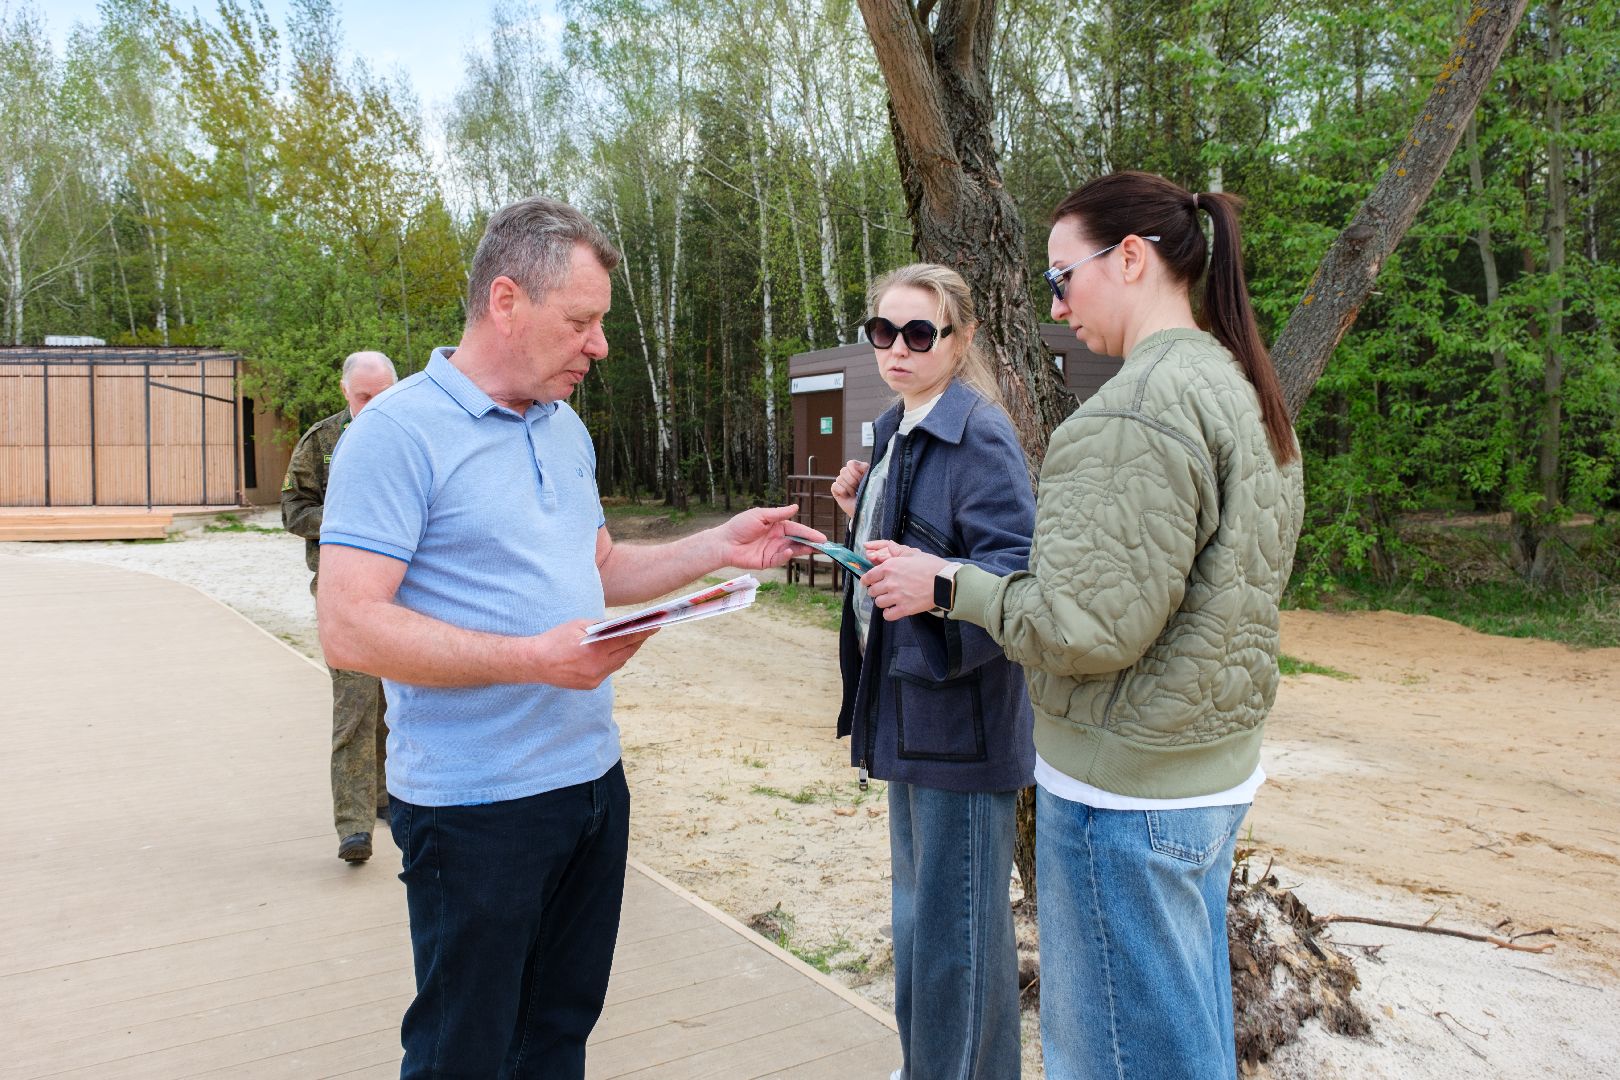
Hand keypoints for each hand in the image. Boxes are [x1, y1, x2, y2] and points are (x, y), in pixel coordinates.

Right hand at [527, 619, 656, 689]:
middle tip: (648, 630)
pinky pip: (608, 671)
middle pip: (626, 652)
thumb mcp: (578, 625)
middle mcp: (598, 667)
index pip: (626, 639)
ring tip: (635, 640)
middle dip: (638, 641)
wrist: (535, 663)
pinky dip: (614, 661)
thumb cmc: (555, 640)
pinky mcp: (590, 685)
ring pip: (619, 663)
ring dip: (627, 651)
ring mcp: (595, 678)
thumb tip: (620, 624)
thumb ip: (601, 625)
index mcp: (596, 649)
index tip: (656, 626)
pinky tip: (617, 652)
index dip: (643, 632)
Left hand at [713, 505, 826, 568]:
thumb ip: (778, 513)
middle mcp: (778, 539)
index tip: (821, 537)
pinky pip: (780, 559)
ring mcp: (773, 551)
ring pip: (793, 551)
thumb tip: (795, 507)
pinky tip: (790, 550)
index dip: (809, 533)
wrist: (724, 542)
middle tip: (825, 547)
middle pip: (798, 541)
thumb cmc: (740, 526)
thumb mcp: (760, 515)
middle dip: (811, 544)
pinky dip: (787, 556)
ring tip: (814, 550)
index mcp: (777, 526)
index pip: (797, 530)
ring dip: (803, 550)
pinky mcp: (767, 562)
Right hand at [829, 459, 869, 518]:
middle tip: (858, 488)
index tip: (862, 479)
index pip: (851, 464)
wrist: (867, 510)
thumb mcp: (871, 478)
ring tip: (855, 494)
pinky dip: (842, 491)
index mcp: (857, 469)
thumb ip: (864, 467)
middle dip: (853, 481)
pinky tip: (847, 496)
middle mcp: (848, 474)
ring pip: (839, 479)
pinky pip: (834, 485)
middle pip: (844, 470)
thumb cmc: (871, 494)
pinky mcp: (835, 490)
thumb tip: (852, 463)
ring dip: (849, 488)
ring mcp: (841, 482)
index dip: (855, 472)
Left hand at [861, 541, 948, 620]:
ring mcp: (896, 597)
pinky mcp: (904, 609)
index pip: (869, 576)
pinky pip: (888, 615)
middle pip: (872, 591)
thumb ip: (898, 551)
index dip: (866, 580)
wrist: (945, 582)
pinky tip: (893, 610)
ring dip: (882, 601)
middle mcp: (890, 582)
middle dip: (875, 590)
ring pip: (878, 603)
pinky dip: (888, 613)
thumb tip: (888, 545)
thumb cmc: (931, 566)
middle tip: (883, 590)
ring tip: (889, 600)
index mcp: (890, 567)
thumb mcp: (913, 554)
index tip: (867, 582)